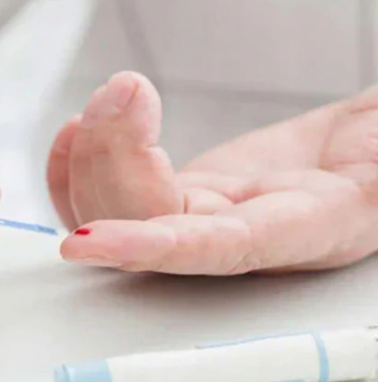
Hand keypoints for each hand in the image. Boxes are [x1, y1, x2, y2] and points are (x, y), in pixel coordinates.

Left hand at [49, 72, 377, 274]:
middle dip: (113, 153)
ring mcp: (188, 216)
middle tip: (125, 91)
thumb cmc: (373, 165)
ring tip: (115, 93)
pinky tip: (77, 129)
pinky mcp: (167, 193)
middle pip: (139, 221)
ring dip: (92, 147)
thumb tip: (369, 162)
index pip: (205, 251)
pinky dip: (74, 164)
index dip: (145, 248)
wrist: (353, 162)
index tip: (87, 242)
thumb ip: (370, 169)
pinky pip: (103, 192)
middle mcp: (221, 239)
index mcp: (284, 237)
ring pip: (111, 207)